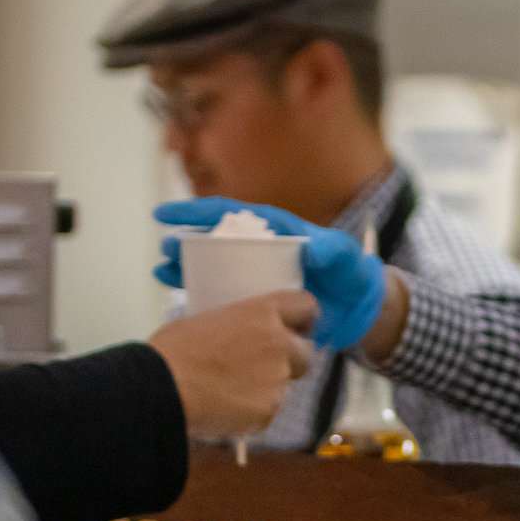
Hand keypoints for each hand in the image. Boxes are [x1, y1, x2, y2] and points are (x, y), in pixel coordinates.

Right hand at [145, 291, 314, 439]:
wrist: (162, 388)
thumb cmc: (172, 351)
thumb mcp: (206, 320)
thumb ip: (236, 326)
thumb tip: (236, 335)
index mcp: (261, 313)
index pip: (305, 306)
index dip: (304, 319)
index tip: (299, 327)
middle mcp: (278, 343)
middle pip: (304, 353)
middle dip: (289, 360)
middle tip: (261, 366)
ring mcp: (276, 379)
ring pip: (284, 385)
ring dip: (265, 388)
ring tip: (229, 391)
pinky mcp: (268, 409)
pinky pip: (267, 411)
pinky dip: (252, 413)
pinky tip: (225, 409)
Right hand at [153, 197, 385, 351]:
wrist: (356, 308)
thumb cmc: (350, 274)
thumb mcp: (345, 258)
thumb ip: (333, 250)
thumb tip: (314, 249)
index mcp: (272, 230)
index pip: (228, 214)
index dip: (195, 212)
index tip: (165, 215)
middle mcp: (257, 250)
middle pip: (212, 239)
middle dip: (184, 241)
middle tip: (164, 249)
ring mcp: (253, 274)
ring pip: (211, 266)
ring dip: (185, 267)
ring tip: (163, 271)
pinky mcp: (253, 300)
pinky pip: (220, 293)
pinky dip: (199, 294)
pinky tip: (180, 298)